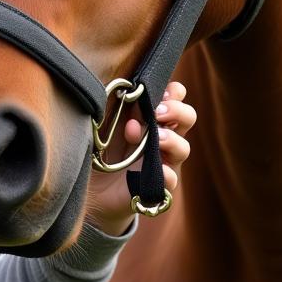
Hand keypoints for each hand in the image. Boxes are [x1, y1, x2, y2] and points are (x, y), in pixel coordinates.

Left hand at [84, 81, 194, 236]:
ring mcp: (164, 162)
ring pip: (183, 148)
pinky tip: (159, 170)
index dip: (173, 91)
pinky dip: (167, 174)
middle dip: (177, 110)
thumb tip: (122, 93)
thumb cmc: (101, 150)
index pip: (175, 97)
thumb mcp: (105, 124)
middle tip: (158, 112)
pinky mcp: (157, 187)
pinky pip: (171, 181)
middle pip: (188, 117)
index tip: (159, 91)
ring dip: (171, 139)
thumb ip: (115, 108)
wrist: (94, 191)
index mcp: (152, 118)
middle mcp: (163, 138)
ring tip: (157, 138)